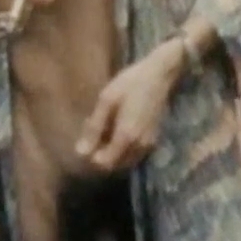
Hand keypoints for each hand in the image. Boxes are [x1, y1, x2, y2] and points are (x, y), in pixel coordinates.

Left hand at [75, 43, 186, 172]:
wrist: (159, 75)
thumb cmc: (130, 83)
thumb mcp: (107, 100)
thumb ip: (94, 128)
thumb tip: (80, 153)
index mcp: (126, 137)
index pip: (104, 163)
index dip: (91, 156)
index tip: (86, 138)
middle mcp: (139, 146)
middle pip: (114, 165)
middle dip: (101, 153)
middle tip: (94, 130)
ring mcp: (148, 145)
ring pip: (124, 161)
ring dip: (112, 151)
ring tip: (106, 128)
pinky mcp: (153, 140)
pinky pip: (133, 154)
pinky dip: (122, 148)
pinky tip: (118, 128)